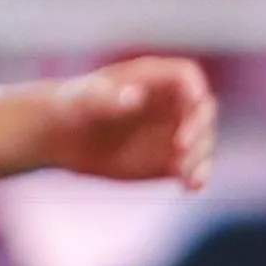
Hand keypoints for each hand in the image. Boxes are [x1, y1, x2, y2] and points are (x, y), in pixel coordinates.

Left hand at [46, 55, 215, 188]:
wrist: (62, 137)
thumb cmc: (72, 108)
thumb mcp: (83, 99)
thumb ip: (107, 97)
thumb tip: (135, 97)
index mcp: (154, 78)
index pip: (187, 77)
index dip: (195, 91)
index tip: (192, 109)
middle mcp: (171, 103)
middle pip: (202, 110)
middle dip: (198, 129)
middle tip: (180, 148)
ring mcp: (173, 131)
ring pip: (202, 142)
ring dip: (199, 158)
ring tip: (183, 175)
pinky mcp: (170, 159)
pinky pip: (192, 167)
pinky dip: (196, 177)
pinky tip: (191, 188)